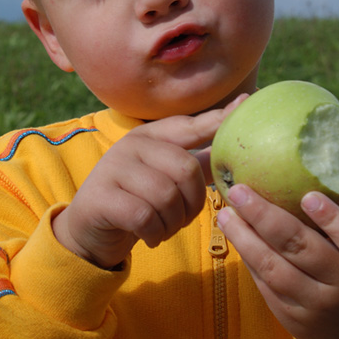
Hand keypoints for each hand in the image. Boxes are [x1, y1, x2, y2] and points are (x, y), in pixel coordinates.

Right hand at [52, 95, 246, 268]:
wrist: (91, 230)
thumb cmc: (139, 200)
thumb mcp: (166, 177)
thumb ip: (198, 162)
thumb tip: (235, 143)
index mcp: (151, 135)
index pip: (191, 126)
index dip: (219, 118)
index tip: (247, 102)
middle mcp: (131, 145)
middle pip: (186, 168)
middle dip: (193, 202)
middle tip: (183, 218)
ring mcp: (113, 168)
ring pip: (166, 196)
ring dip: (173, 223)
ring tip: (165, 228)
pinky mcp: (101, 197)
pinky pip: (145, 217)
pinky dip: (155, 233)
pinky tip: (151, 237)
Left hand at [217, 174, 338, 338]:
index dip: (333, 220)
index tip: (307, 196)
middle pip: (301, 249)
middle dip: (265, 218)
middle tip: (238, 191)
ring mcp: (316, 304)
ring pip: (275, 269)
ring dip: (245, 238)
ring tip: (225, 212)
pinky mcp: (292, 317)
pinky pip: (265, 284)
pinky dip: (247, 257)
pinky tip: (233, 233)